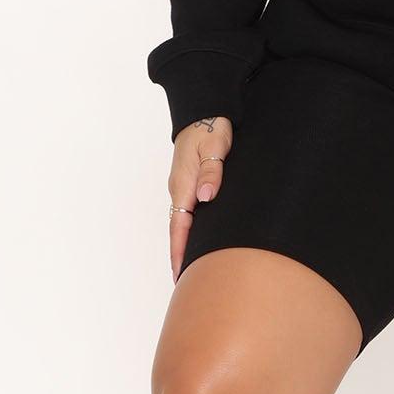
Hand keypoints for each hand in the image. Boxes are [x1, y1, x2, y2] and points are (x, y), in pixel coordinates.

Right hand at [168, 114, 233, 280]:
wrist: (204, 111)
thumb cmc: (211, 127)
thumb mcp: (215, 147)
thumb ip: (211, 172)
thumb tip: (206, 196)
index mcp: (183, 185)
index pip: (179, 226)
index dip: (180, 251)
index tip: (181, 273)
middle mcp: (180, 189)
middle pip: (178, 230)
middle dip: (179, 255)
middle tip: (183, 282)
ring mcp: (184, 186)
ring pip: (182, 222)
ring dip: (184, 244)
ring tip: (190, 268)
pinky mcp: (190, 182)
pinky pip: (189, 212)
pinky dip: (190, 230)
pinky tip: (198, 239)